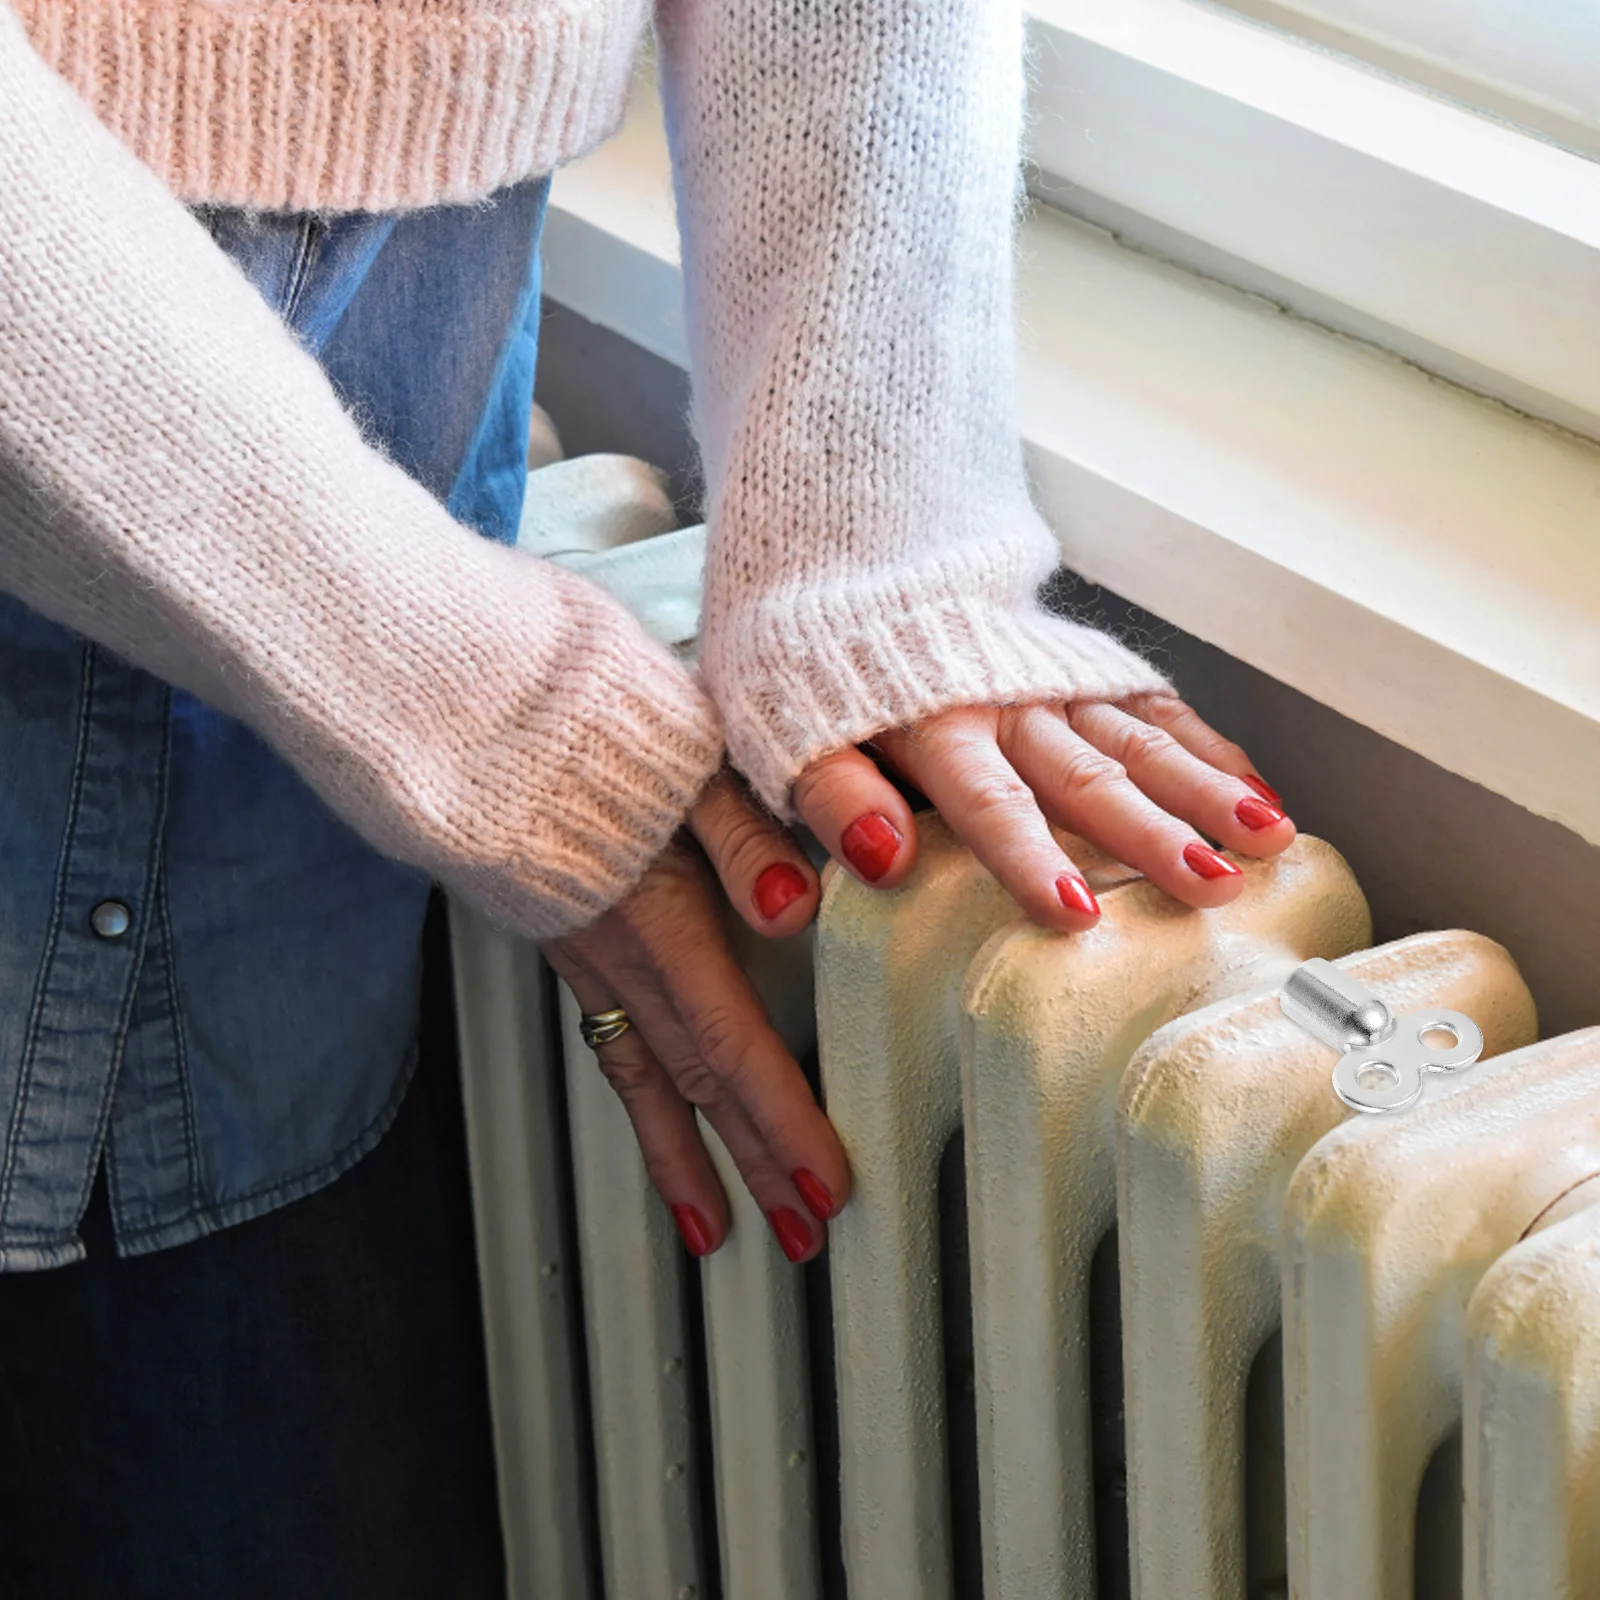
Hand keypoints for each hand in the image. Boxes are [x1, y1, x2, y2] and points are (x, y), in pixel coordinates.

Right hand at [543, 772, 846, 1262]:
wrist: (472, 715)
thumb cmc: (589, 726)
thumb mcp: (687, 759)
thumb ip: (744, 834)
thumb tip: (798, 902)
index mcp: (662, 916)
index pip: (735, 1043)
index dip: (783, 1122)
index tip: (828, 1186)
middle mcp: (622, 955)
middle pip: (699, 1082)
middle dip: (755, 1163)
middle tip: (802, 1234)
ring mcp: (589, 958)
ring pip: (647, 1079)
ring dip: (690, 1159)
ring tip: (719, 1230)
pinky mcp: (571, 945)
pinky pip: (608, 1047)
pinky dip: (639, 1106)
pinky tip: (656, 1129)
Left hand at [791, 694, 1294, 930]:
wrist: (855, 558)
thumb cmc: (819, 667)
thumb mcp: (787, 733)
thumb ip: (832, 798)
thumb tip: (881, 860)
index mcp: (932, 724)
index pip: (987, 801)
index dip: (1029, 858)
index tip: (1076, 916)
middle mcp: (1006, 704)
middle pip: (1086, 776)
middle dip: (1153, 834)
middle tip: (1216, 886)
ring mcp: (1053, 684)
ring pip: (1137, 738)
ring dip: (1203, 788)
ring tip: (1268, 838)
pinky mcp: (1082, 669)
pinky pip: (1151, 706)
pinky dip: (1206, 745)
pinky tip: (1256, 787)